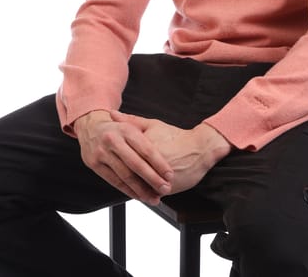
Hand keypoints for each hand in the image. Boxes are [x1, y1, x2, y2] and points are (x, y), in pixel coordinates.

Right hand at [73, 110, 173, 204]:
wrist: (89, 128)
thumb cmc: (116, 128)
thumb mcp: (131, 124)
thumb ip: (147, 135)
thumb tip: (167, 150)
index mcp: (126, 129)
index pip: (146, 149)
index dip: (159, 164)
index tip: (169, 175)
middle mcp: (113, 140)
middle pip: (136, 164)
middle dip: (152, 179)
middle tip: (165, 188)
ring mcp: (102, 152)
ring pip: (125, 176)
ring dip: (141, 190)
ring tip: (154, 198)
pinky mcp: (95, 164)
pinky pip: (114, 181)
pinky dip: (128, 190)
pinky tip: (139, 195)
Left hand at [109, 112, 231, 193]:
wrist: (199, 149)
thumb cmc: (175, 136)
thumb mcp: (153, 125)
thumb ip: (131, 121)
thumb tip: (112, 115)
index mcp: (145, 147)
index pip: (124, 157)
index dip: (114, 159)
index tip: (107, 158)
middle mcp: (152, 164)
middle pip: (130, 173)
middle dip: (120, 174)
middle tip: (112, 173)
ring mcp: (159, 178)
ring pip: (139, 186)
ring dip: (132, 187)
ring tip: (123, 184)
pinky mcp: (168, 188)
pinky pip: (151, 193)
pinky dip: (145, 193)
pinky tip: (139, 191)